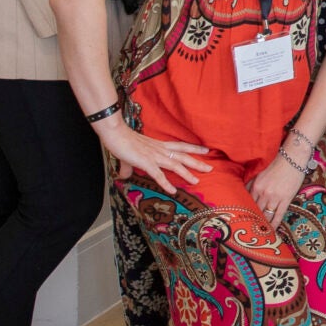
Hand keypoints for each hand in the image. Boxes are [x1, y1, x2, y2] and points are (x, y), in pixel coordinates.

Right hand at [97, 119, 211, 190]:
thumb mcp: (129, 156)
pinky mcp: (146, 162)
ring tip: (196, 181)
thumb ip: (129, 167)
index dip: (194, 148)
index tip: (206, 150)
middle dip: (197, 162)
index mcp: (159, 146)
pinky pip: (159, 175)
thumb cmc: (122, 141)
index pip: (180, 146)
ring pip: (176, 165)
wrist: (115, 134)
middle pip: (183, 156)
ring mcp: (154, 156)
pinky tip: (173, 191)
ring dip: (187, 174)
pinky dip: (166, 183)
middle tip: (210, 168)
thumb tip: (123, 175)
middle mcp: (160, 150)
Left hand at [249, 151, 305, 227]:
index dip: (246, 213)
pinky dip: (275, 223)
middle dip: (253, 221)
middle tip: (250, 231)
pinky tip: (273, 230)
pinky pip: (279, 214)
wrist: (293, 157)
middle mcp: (263, 193)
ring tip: (260, 233)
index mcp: (255, 185)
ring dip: (264, 224)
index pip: (247, 203)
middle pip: (256, 211)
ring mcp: (275, 197)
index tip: (243, 221)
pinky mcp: (286, 198)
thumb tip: (243, 192)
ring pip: (267, 215)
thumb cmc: (277, 161)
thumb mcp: (260, 171)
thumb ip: (251, 182)